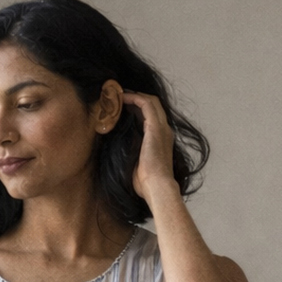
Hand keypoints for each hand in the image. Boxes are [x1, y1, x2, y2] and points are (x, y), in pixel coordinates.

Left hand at [120, 90, 176, 205]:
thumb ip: (132, 153)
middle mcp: (164, 131)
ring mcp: (161, 128)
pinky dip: (134, 98)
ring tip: (120, 95)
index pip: (153, 116)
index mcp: (162, 140)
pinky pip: (145, 104)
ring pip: (151, 101)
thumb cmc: (146, 183)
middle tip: (121, 96)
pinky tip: (122, 98)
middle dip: (137, 98)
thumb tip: (116, 149)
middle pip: (153, 105)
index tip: (125, 107)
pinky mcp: (155, 127)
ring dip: (135, 95)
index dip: (139, 108)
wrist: (157, 187)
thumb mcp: (137, 164)